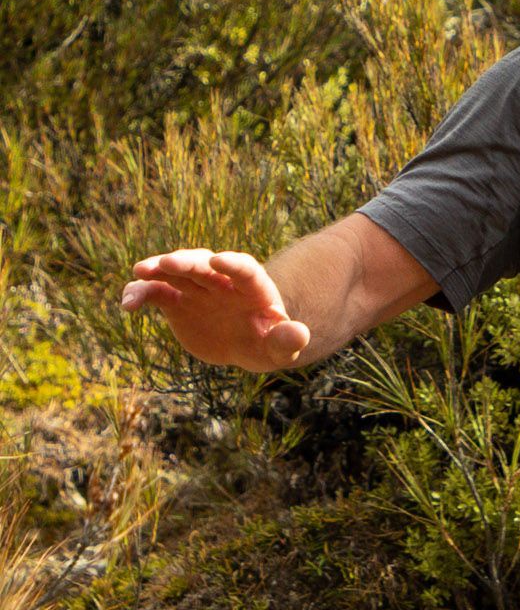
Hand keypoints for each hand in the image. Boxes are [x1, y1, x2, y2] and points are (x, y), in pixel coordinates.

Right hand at [121, 250, 310, 371]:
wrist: (245, 343)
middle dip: (188, 262)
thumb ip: (287, 341)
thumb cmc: (267, 343)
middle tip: (168, 263)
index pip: (245, 269)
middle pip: (205, 265)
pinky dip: (141, 294)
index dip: (232, 264)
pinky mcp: (176, 301)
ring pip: (176, 272)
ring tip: (139, 273)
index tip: (218, 260)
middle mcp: (222, 281)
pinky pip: (156, 292)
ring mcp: (197, 288)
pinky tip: (128, 304)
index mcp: (253, 287)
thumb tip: (300, 335)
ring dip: (158, 270)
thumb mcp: (280, 348)